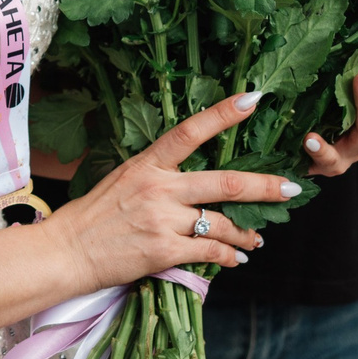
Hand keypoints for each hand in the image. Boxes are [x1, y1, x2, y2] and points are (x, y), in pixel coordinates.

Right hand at [54, 90, 292, 291]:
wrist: (67, 251)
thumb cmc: (94, 216)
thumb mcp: (123, 179)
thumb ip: (158, 175)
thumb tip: (196, 181)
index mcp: (148, 164)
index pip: (191, 131)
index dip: (224, 114)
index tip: (253, 99)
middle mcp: (159, 188)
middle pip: (226, 183)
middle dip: (265, 186)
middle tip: (291, 188)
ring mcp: (162, 220)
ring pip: (222, 224)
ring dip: (247, 234)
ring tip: (256, 240)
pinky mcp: (164, 251)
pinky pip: (210, 252)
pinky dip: (229, 256)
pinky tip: (236, 259)